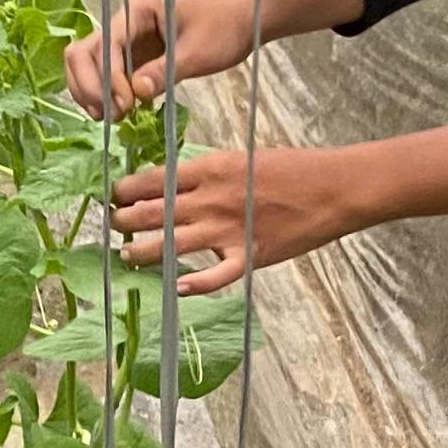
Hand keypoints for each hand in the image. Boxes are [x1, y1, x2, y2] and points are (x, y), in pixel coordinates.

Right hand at [69, 0, 263, 119]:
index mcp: (137, 10)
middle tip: (113, 116)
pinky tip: (117, 113)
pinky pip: (102, 74)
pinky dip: (101, 93)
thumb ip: (167, 71)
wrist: (239, 21)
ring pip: (86, 63)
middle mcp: (122, 22)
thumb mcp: (198, 53)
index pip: (106, 43)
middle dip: (90, 86)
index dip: (109, 76)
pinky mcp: (129, 56)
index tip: (127, 104)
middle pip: (83, 52)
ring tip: (112, 118)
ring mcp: (123, 40)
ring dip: (90, 91)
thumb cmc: (223, 29)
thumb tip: (137, 92)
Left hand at [104, 147, 374, 295]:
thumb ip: (206, 174)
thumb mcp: (241, 159)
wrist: (334, 188)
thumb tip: (173, 183)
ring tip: (127, 256)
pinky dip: (195, 284)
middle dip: (124, 220)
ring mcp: (229, 230)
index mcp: (210, 169)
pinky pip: (215, 275)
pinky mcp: (249, 255)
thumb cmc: (292, 169)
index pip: (153, 180)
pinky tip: (177, 288)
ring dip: (143, 252)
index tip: (114, 195)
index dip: (126, 190)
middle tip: (113, 225)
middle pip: (153, 213)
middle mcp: (212, 199)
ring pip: (171, 245)